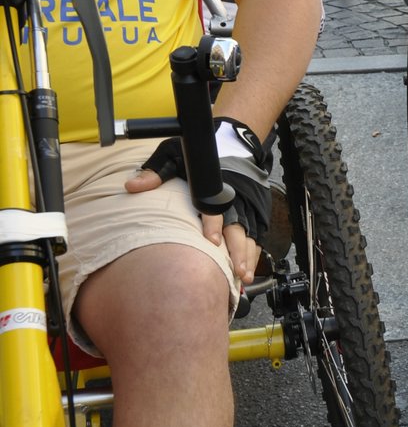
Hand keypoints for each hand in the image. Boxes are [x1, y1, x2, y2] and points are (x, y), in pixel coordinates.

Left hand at [127, 126, 272, 283]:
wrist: (231, 147)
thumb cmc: (201, 157)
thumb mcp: (173, 157)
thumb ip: (156, 172)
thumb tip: (133, 186)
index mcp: (215, 189)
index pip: (215, 208)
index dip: (213, 224)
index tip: (211, 242)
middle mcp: (234, 202)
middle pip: (239, 229)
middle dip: (239, 251)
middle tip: (237, 272)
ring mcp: (246, 211)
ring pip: (250, 237)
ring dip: (247, 258)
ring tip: (243, 278)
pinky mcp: (254, 217)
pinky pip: (255, 239)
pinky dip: (252, 256)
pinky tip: (245, 273)